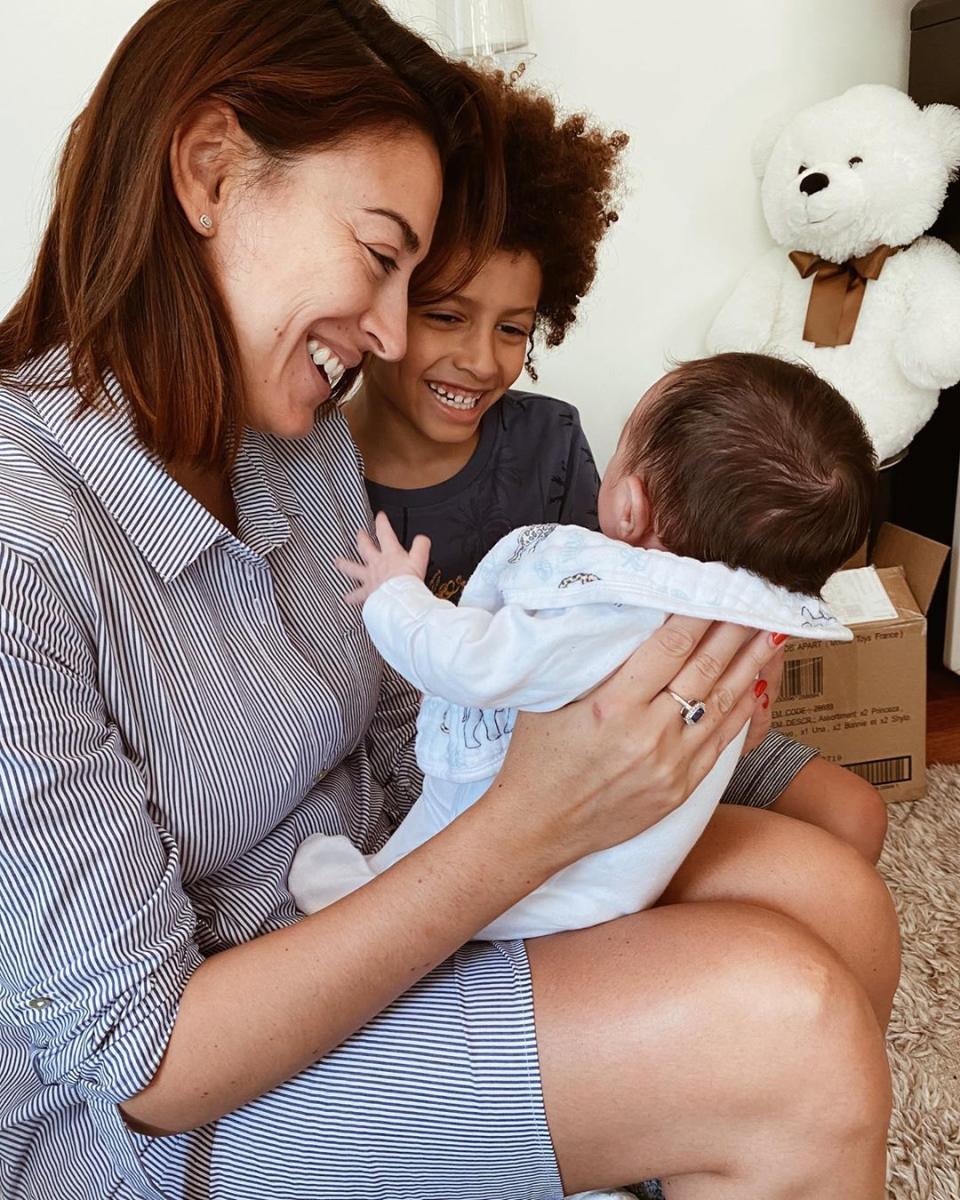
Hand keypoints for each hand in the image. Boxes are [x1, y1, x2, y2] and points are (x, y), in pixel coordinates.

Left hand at [336, 512, 430, 604]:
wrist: (399, 600)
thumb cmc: (408, 582)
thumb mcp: (420, 559)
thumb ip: (421, 546)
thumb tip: (422, 538)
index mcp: (390, 554)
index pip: (384, 532)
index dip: (381, 522)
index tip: (379, 516)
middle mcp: (377, 564)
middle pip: (365, 547)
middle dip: (362, 538)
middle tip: (359, 533)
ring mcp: (370, 578)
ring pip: (353, 569)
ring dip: (345, 565)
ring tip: (338, 562)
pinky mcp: (368, 593)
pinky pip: (357, 595)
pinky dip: (351, 597)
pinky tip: (346, 598)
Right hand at [490, 618, 783, 867]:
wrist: (539, 825)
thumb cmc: (538, 756)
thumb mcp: (550, 698)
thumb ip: (589, 660)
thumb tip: (623, 616)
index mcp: (611, 707)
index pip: (669, 647)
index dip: (699, 614)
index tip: (716, 586)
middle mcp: (647, 735)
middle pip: (704, 669)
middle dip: (734, 629)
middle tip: (759, 596)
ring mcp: (670, 765)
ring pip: (722, 703)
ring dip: (750, 663)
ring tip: (772, 631)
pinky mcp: (681, 788)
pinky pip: (721, 740)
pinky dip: (742, 708)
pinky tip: (755, 682)